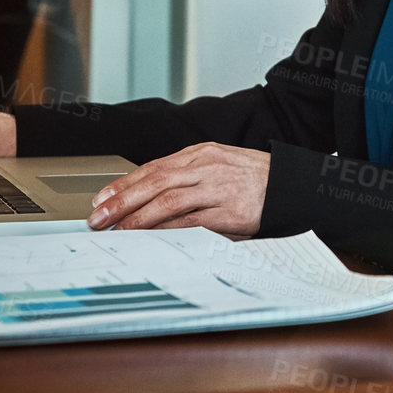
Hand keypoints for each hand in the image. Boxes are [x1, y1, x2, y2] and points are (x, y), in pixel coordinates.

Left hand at [88, 143, 269, 237]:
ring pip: (169, 201)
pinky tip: (150, 238)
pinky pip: (192, 222)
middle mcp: (207, 167)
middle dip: (122, 200)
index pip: (154, 167)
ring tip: (118, 231)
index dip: (124, 183)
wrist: (293, 186)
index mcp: (202, 153)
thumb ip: (189, 175)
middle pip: (155, 182)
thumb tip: (150, 197)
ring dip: (138, 218)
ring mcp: (220, 188)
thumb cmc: (254, 178)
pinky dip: (167, 230)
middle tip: (98, 217)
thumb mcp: (219, 164)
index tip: (102, 198)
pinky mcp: (231, 212)